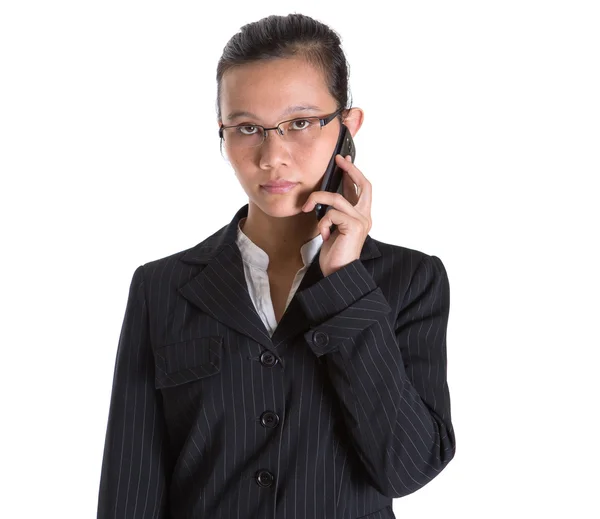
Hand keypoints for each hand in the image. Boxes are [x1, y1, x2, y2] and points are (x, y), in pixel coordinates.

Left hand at [301, 154, 372, 276]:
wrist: (338, 273)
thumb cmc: (334, 253)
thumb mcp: (333, 227)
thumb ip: (335, 212)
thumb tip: (327, 196)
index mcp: (362, 216)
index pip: (361, 188)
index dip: (353, 173)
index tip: (343, 160)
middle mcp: (366, 217)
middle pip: (364, 185)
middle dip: (350, 170)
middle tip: (339, 160)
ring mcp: (362, 221)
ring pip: (336, 198)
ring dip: (317, 200)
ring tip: (307, 208)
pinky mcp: (354, 227)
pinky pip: (331, 214)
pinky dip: (322, 223)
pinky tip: (324, 235)